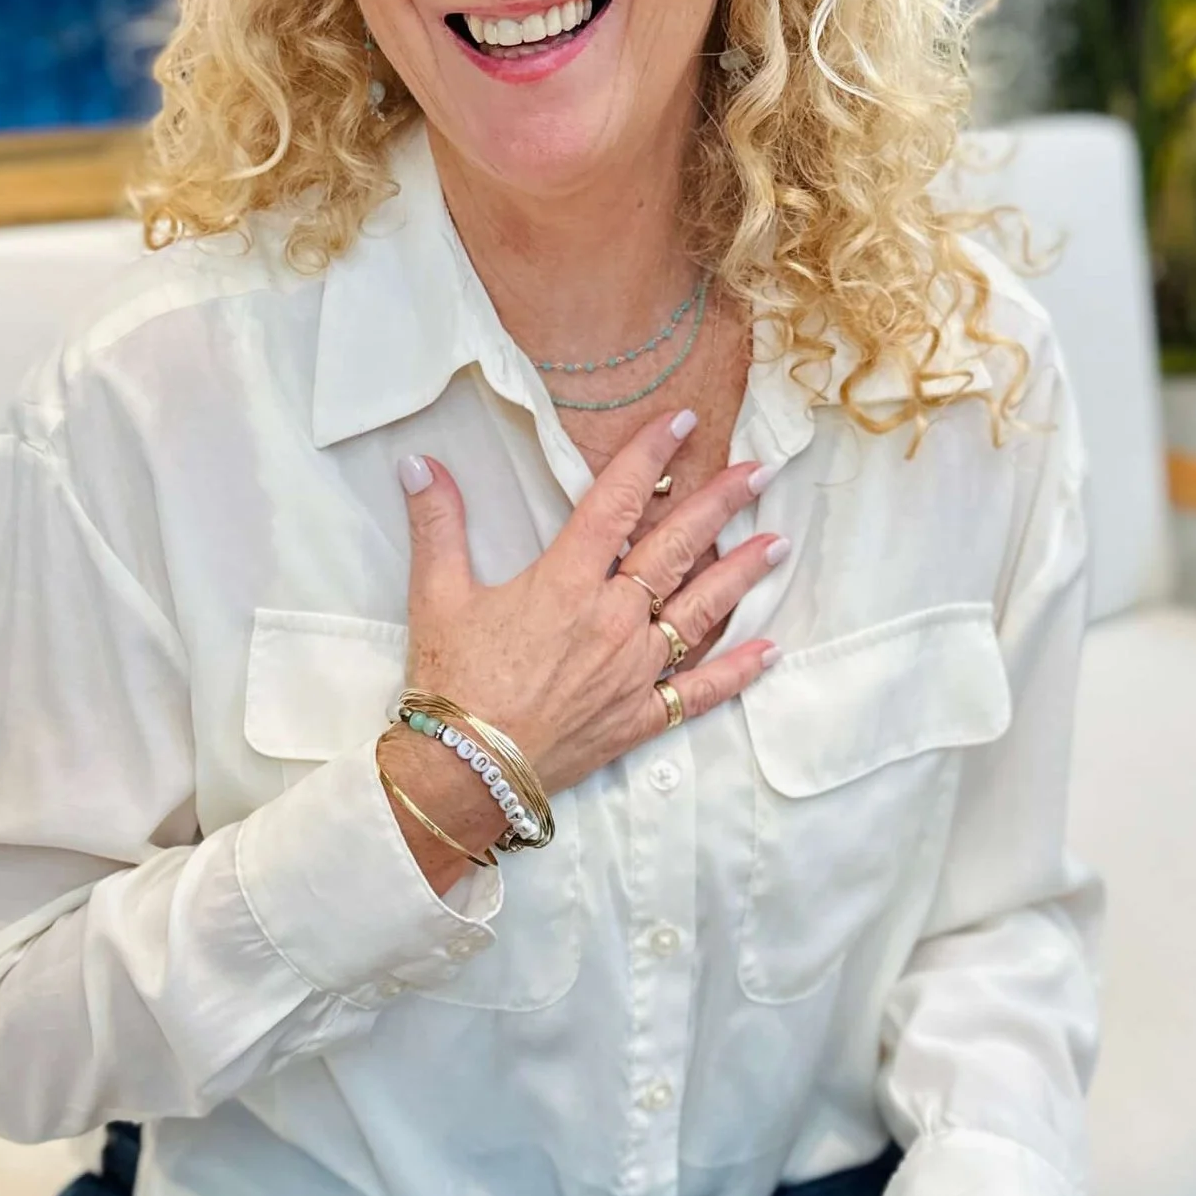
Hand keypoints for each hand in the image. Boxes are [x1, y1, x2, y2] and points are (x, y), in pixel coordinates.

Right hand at [396, 402, 783, 807]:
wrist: (465, 771)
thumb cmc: (452, 682)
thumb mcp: (437, 594)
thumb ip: (437, 523)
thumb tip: (418, 463)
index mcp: (567, 581)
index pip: (617, 502)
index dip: (649, 456)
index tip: (681, 424)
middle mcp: (613, 619)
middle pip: (677, 548)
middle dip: (719, 505)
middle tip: (757, 473)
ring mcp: (634, 669)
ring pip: (701, 611)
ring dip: (741, 574)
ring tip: (776, 543)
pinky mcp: (640, 717)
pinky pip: (700, 691)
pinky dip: (737, 671)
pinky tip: (768, 650)